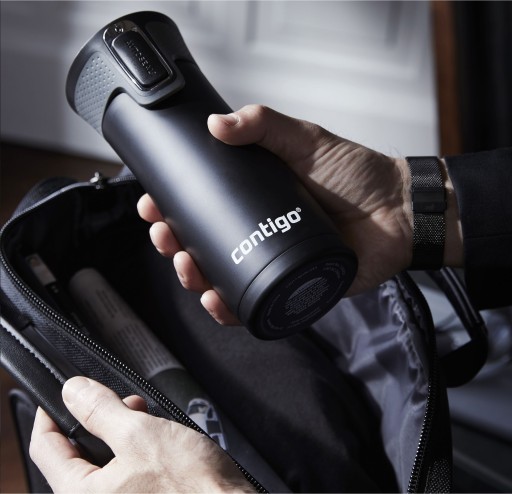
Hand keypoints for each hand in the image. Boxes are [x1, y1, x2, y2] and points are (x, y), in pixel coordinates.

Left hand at [30, 376, 254, 492]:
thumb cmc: (191, 486)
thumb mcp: (140, 434)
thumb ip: (100, 410)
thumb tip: (73, 392)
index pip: (46, 448)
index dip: (51, 414)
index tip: (60, 395)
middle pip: (75, 455)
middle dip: (95, 420)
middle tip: (117, 401)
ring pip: (102, 462)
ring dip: (117, 432)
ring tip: (142, 415)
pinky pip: (122, 474)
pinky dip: (132, 451)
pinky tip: (153, 438)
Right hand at [138, 104, 412, 324]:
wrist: (401, 210)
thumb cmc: (357, 175)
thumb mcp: (306, 140)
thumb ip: (265, 125)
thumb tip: (217, 124)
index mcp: (255, 202)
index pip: (202, 207)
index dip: (173, 209)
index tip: (153, 205)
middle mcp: (259, 234)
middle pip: (205, 247)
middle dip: (176, 247)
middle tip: (166, 239)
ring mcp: (274, 264)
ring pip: (223, 279)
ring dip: (195, 280)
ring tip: (187, 270)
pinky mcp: (294, 290)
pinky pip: (256, 307)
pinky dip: (231, 310)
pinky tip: (216, 302)